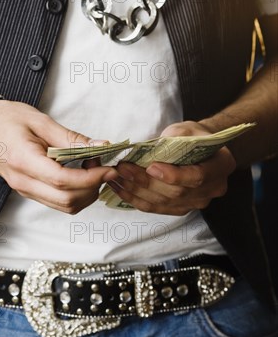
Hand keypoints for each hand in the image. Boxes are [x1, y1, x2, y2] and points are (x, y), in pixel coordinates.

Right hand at [0, 100, 118, 213]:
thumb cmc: (5, 119)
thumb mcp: (39, 121)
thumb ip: (70, 137)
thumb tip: (99, 147)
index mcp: (24, 161)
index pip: (63, 181)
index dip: (91, 177)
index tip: (108, 168)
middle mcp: (23, 181)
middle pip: (66, 200)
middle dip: (92, 187)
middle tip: (103, 167)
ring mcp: (24, 189)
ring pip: (63, 206)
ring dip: (85, 193)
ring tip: (92, 169)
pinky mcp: (28, 190)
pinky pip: (56, 201)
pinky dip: (74, 193)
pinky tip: (80, 174)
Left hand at [109, 121, 236, 215]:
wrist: (202, 149)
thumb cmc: (194, 135)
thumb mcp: (187, 129)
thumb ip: (172, 139)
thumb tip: (146, 151)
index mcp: (220, 166)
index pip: (197, 177)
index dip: (173, 175)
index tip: (151, 167)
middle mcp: (213, 189)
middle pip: (176, 192)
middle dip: (146, 181)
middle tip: (123, 168)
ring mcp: (197, 202)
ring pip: (163, 203)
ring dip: (136, 191)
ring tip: (116, 177)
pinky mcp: (181, 208)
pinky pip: (157, 208)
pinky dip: (136, 199)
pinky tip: (120, 188)